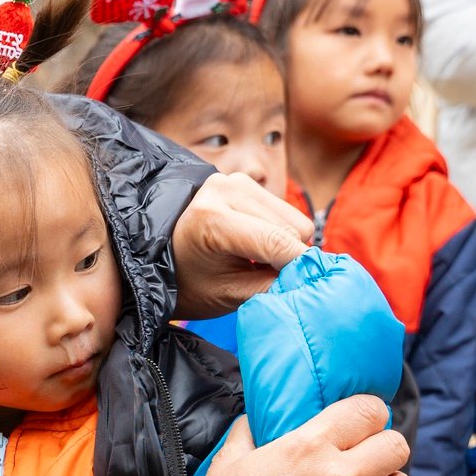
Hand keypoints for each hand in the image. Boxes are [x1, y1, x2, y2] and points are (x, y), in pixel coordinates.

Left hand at [172, 171, 312, 319]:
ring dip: (287, 246)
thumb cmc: (190, 284)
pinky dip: (280, 233)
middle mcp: (225, 188)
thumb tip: (312, 280)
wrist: (162, 259)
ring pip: (295, 220)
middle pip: (292, 230)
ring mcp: (236, 181)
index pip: (276, 242)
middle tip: (270, 280)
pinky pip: (285, 212)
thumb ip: (272, 287)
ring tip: (256, 262)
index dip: (301, 267)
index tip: (314, 288)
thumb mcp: (229, 295)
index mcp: (212, 217)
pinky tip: (255, 246)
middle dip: (290, 260)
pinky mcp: (244, 181)